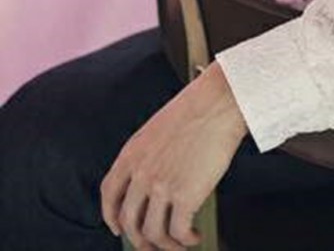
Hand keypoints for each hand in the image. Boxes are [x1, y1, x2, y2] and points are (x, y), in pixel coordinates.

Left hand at [100, 61, 247, 249]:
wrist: (218, 103)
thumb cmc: (196, 110)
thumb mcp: (157, 130)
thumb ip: (147, 156)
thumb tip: (153, 181)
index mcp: (131, 154)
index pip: (109, 195)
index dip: (111, 216)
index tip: (118, 227)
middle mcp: (142, 173)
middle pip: (130, 221)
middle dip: (141, 240)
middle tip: (153, 245)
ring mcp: (161, 186)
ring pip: (152, 233)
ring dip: (166, 246)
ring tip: (179, 244)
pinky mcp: (185, 196)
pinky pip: (178, 232)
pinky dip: (186, 240)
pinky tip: (194, 236)